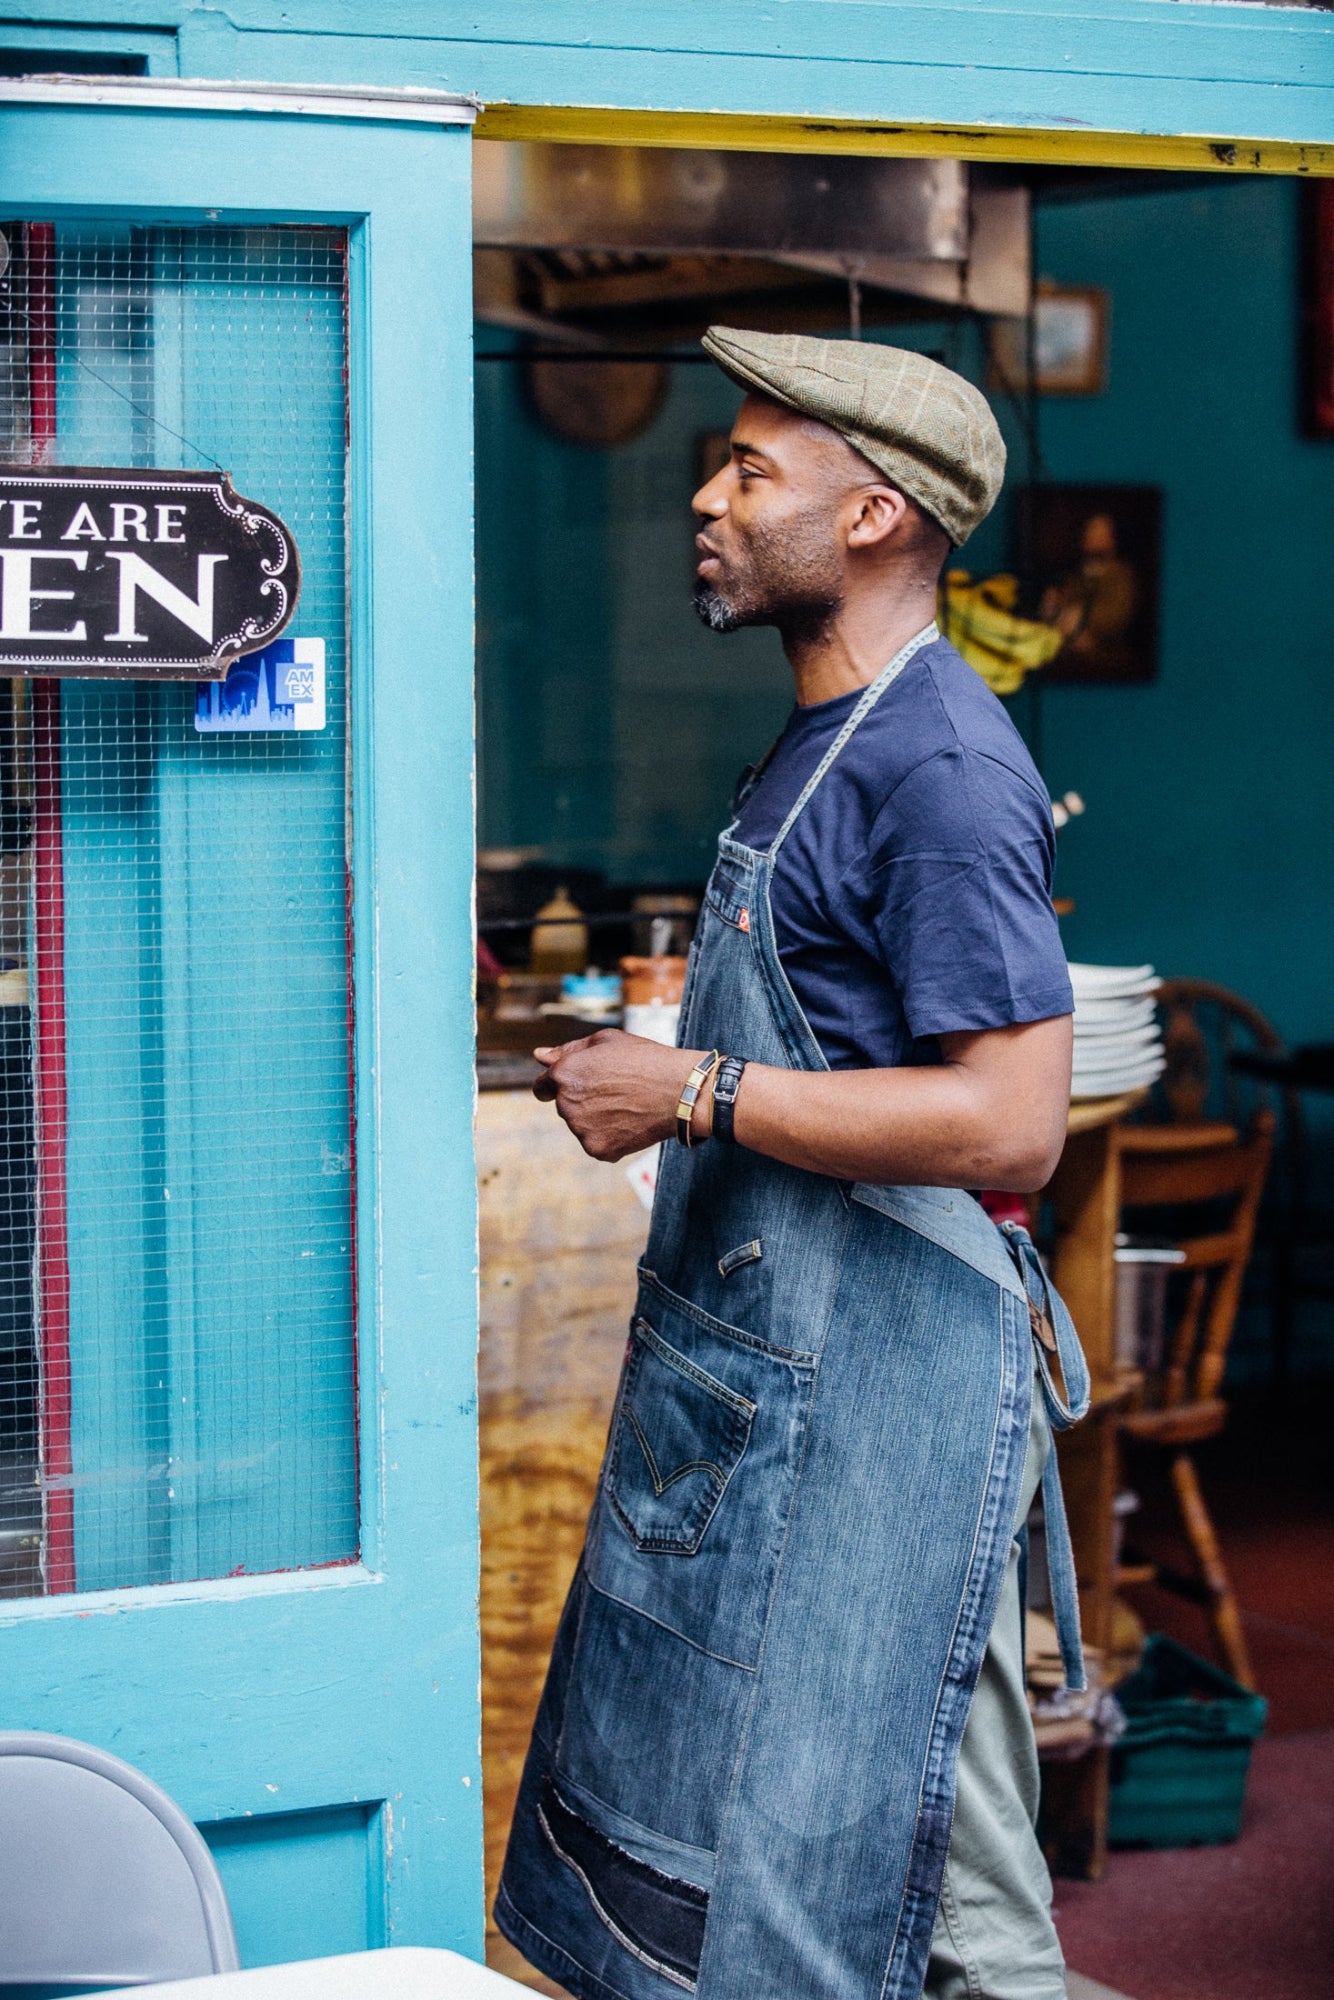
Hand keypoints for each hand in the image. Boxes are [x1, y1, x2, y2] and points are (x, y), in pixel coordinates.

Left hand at [533, 1030, 703, 1161]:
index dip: (558, 1086)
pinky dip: (610, 1137)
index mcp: (564, 1074)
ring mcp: (581, 1129)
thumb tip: (538, 1056)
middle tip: (618, 1091)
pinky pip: (596, 1143)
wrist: (679, 1090)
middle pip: (566, 1107)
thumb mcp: (606, 1041)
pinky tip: (630, 1122)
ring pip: (581, 1126)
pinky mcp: (597, 1149)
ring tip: (627, 1105)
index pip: (542, 1088)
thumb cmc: (644, 1059)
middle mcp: (566, 1103)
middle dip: (584, 1100)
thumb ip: (568, 1050)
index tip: (577, 1088)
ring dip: (596, 1119)